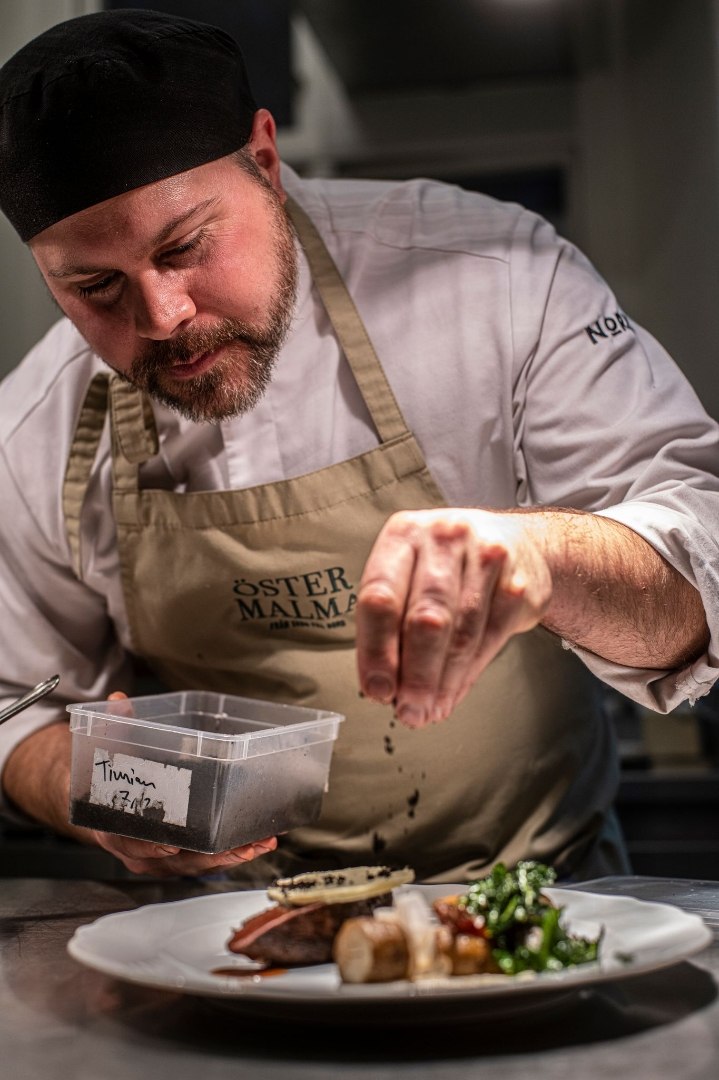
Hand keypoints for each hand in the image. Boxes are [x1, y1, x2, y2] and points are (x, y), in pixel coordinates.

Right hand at [87, 692, 277, 876]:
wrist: (102, 802)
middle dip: (210, 856)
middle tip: (241, 847)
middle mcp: (139, 851)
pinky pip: (204, 860)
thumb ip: (114, 728)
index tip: (171, 846)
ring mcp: (160, 859)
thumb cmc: (107, 779)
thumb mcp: (107, 754)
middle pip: (175, 860)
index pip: (132, 843)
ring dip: (229, 857)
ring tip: (259, 844)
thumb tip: (118, 702)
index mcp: (115, 830)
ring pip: (194, 864)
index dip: (150, 846)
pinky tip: (255, 842)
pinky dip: (229, 854)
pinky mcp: (179, 857)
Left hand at [355, 508, 550, 727]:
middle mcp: (444, 539)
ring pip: (460, 634)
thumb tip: (383, 685)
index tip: (377, 689)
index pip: (380, 595)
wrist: (519, 543)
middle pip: (425, 619)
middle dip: (415, 675)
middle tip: (409, 710)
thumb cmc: (449, 564)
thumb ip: (391, 620)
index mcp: (403, 534)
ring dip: (442, 682)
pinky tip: (453, 694)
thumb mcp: (411, 572)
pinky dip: (468, 675)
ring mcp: (486, 558)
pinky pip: (489, 639)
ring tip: (429, 710)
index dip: (376, 649)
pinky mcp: (517, 585)